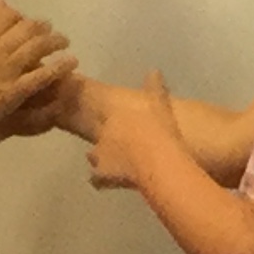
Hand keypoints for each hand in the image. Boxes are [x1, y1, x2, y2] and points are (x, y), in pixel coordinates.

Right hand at [0, 0, 75, 143]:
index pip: (7, 16)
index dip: (20, 17)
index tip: (25, 22)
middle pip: (27, 28)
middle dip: (42, 27)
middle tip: (50, 31)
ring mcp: (7, 69)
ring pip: (39, 46)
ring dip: (55, 41)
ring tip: (64, 41)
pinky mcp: (15, 91)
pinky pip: (43, 74)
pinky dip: (60, 66)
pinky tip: (71, 62)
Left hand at [87, 72, 182, 192]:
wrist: (158, 159)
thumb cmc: (160, 130)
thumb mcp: (160, 104)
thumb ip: (155, 88)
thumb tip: (154, 70)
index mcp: (116, 115)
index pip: (102, 113)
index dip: (109, 119)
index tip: (117, 123)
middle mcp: (103, 133)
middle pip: (97, 135)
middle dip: (106, 141)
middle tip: (121, 146)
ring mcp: (101, 155)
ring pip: (93, 157)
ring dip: (101, 160)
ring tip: (115, 166)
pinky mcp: (104, 176)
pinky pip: (96, 180)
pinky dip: (101, 181)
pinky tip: (108, 183)